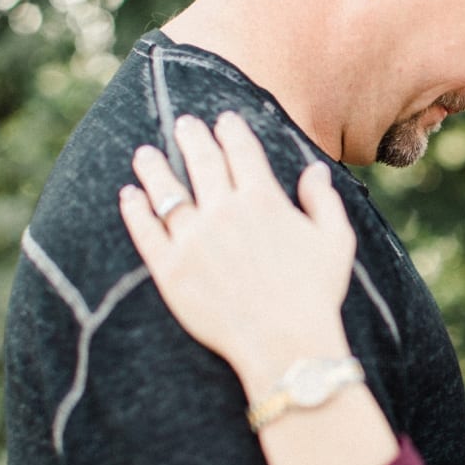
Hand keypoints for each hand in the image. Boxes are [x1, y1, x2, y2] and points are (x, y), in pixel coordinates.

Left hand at [118, 112, 355, 395]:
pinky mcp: (170, 270)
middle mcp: (224, 212)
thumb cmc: (317, 295)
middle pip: (201, 162)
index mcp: (264, 200)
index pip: (241, 151)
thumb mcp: (335, 242)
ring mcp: (193, 240)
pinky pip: (146, 231)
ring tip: (144, 153)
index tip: (224, 120)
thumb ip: (323, 201)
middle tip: (182, 123)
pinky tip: (128, 195)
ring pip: (167, 191)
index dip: (231, 131)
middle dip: (191, 136)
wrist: (285, 345)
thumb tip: (315, 170)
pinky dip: (135, 210)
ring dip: (155, 167)